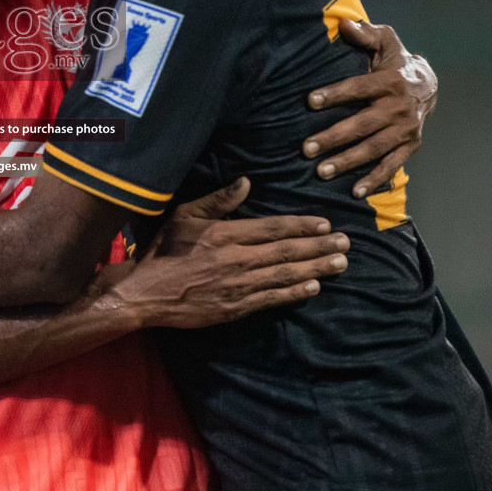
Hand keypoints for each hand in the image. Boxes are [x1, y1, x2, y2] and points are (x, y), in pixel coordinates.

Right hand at [107, 177, 349, 329]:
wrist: (145, 293)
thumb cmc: (164, 251)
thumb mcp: (184, 216)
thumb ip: (217, 201)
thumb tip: (245, 182)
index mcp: (226, 235)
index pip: (273, 228)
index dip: (302, 226)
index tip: (326, 224)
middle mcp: (237, 260)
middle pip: (287, 252)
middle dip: (319, 247)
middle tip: (346, 244)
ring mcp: (238, 286)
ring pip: (285, 276)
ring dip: (316, 269)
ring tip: (340, 263)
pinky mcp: (235, 308)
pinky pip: (272, 299)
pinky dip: (295, 293)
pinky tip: (314, 287)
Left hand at [303, 20, 436, 197]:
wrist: (429, 84)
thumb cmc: (395, 61)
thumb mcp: (385, 41)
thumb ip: (365, 34)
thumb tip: (344, 24)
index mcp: (392, 81)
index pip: (359, 88)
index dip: (335, 94)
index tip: (309, 102)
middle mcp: (401, 108)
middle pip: (363, 125)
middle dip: (334, 137)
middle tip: (306, 149)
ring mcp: (407, 129)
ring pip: (374, 148)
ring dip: (348, 161)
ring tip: (321, 171)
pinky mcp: (411, 145)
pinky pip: (392, 165)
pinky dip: (375, 179)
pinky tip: (354, 191)